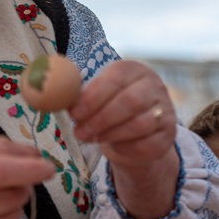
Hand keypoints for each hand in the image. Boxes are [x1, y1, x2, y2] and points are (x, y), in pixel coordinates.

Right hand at [0, 134, 55, 218]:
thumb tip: (29, 152)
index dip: (25, 156)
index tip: (43, 155)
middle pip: (3, 179)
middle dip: (32, 173)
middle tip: (47, 169)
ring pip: (10, 203)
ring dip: (22, 192)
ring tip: (14, 185)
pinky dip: (12, 211)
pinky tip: (4, 203)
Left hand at [69, 60, 178, 218]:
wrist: (135, 132)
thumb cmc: (107, 106)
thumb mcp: (94, 95)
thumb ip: (76, 93)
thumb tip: (49, 93)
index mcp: (133, 70)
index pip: (116, 78)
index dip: (94, 96)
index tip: (74, 113)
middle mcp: (154, 86)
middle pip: (130, 101)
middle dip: (100, 118)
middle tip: (78, 132)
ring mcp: (165, 111)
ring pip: (140, 124)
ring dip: (110, 134)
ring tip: (89, 139)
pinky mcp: (168, 136)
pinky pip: (148, 144)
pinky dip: (127, 147)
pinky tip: (111, 147)